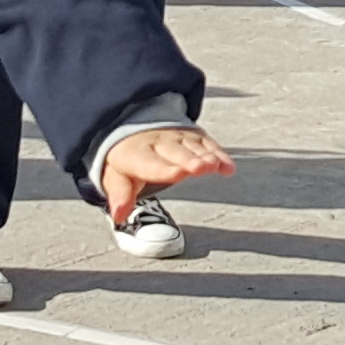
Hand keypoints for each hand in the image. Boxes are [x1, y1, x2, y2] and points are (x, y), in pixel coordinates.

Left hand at [99, 123, 236, 227]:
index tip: (179, 174)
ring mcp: (177, 138)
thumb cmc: (128, 160)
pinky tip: (228, 167)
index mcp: (137, 155)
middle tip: (202, 167)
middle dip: (189, 160)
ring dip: (206, 155)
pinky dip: (219, 154)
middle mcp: (158, 143)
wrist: (134, 129)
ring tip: (216, 165)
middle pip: (175, 153)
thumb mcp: (116, 177)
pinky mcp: (192, 136)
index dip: (165, 169)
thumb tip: (118, 216)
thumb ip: (120, 196)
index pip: (151, 164)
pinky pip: (206, 143)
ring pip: (192, 146)